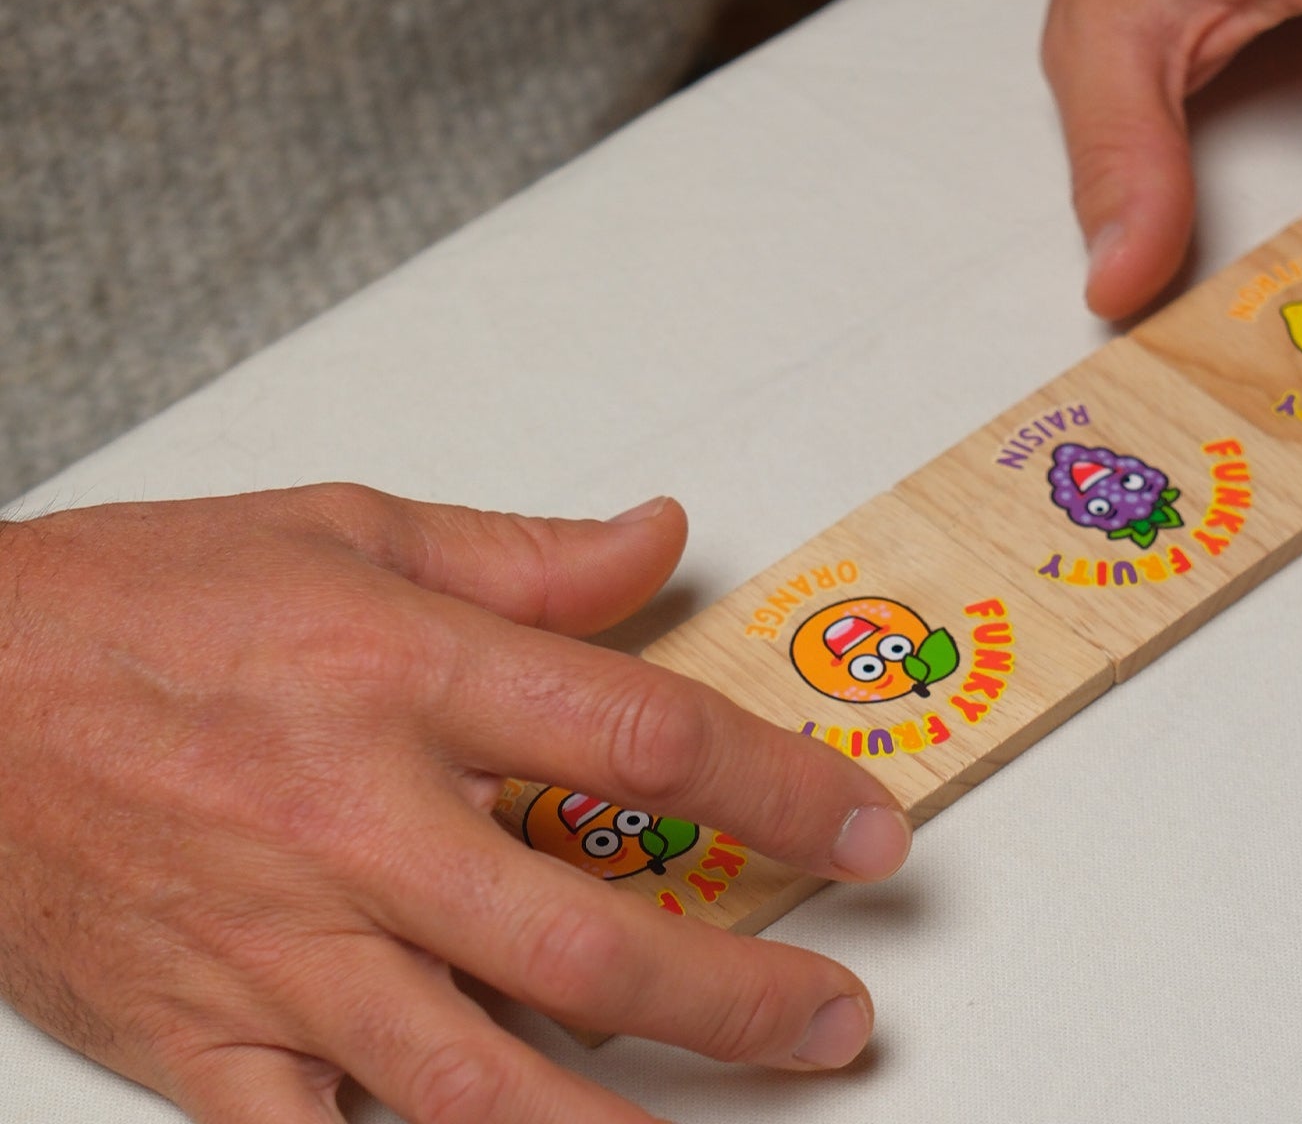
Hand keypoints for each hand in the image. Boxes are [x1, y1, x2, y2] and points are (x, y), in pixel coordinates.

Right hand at [0, 487, 910, 1121]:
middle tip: (837, 1018)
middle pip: (590, 944)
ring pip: (481, 1084)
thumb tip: (661, 541)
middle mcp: (354, 826)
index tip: (869, 830)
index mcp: (401, 677)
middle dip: (741, 997)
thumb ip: (525, 555)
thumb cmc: (135, 605)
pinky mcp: (201, 1043)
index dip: (780, 792)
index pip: (644, 739)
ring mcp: (279, 953)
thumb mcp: (345, 530)